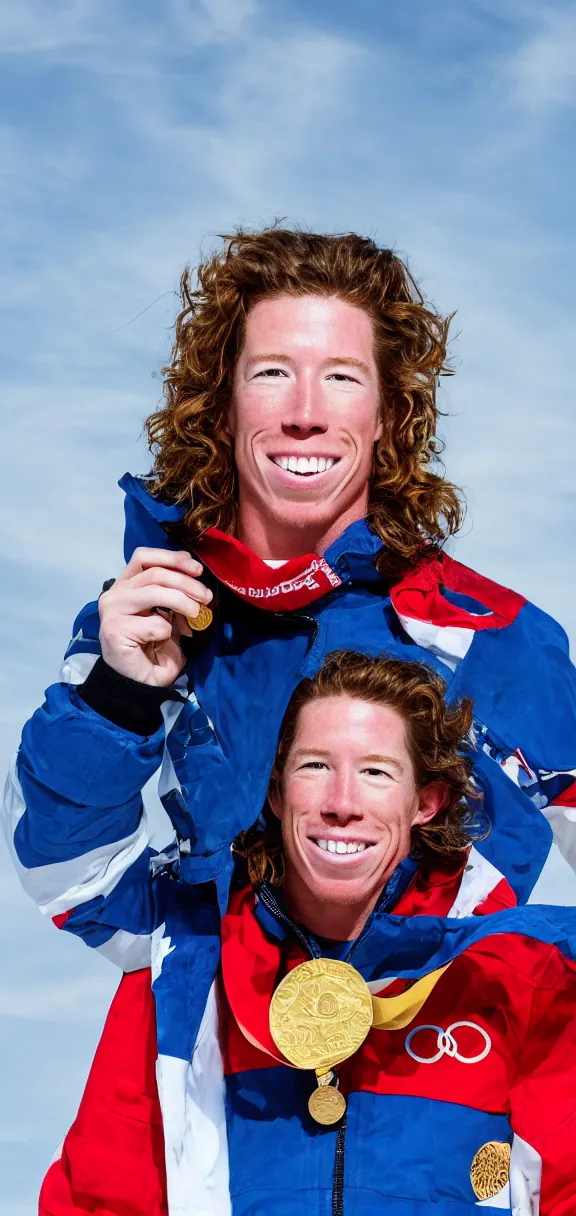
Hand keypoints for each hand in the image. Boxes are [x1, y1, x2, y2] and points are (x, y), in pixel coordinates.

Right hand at [98, 548, 212, 686]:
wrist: (139, 682)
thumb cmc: (154, 647)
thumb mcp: (168, 614)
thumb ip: (174, 594)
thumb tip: (196, 581)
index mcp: (125, 585)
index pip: (143, 557)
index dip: (172, 557)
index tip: (197, 569)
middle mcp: (114, 594)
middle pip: (155, 573)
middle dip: (186, 583)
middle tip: (205, 597)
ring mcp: (111, 611)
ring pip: (154, 592)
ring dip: (182, 602)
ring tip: (195, 614)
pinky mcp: (114, 630)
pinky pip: (153, 624)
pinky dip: (167, 632)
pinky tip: (163, 642)